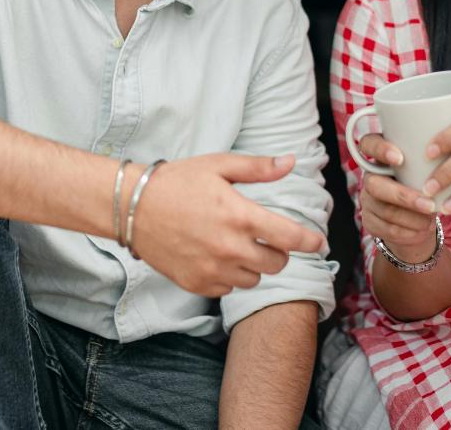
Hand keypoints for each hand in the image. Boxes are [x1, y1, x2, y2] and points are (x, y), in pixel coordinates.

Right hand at [129, 153, 326, 297]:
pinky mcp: (197, 284)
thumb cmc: (176, 182)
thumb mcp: (218, 166)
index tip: (319, 243)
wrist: (131, 208)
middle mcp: (230, 248)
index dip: (311, 242)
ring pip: (254, 278)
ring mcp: (213, 270)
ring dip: (253, 264)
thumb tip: (291, 162)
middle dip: (278, 251)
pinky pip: (229, 288)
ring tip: (235, 245)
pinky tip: (215, 257)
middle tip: (265, 237)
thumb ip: (258, 168)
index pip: (291, 238)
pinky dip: (229, 276)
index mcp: (240, 216)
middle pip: (277, 263)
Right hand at [354, 134, 439, 261]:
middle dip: (404, 196)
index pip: (368, 144)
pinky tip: (424, 229)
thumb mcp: (426, 169)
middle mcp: (370, 177)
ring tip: (432, 218)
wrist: (418, 218)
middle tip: (430, 205)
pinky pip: (387, 228)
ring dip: (412, 218)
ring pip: (385, 210)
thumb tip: (450, 161)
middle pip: (374, 185)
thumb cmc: (426, 184)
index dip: (379, 150)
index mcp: (381, 156)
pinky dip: (410, 231)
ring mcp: (367, 200)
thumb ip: (429, 161)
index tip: (399, 159)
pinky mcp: (370, 222)